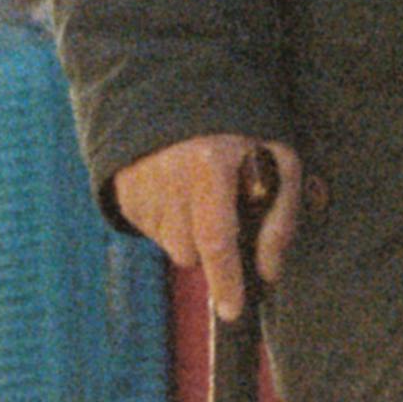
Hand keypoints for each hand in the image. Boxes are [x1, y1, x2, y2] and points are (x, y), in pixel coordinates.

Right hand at [112, 135, 298, 323]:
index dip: (225, 279)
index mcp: (207, 165)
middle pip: (190, 252)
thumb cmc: (239, 128)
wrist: (177, 91)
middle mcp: (166, 179)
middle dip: (210, 247)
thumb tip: (269, 272)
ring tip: (198, 191)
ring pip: (170, 246)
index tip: (231, 310)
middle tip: (222, 211)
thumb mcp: (277, 159)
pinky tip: (176, 188)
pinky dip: (168, 221)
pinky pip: (151, 232)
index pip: (215, 239)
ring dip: (188, 233)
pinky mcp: (122, 193)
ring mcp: (138, 187)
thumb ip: (281, 217)